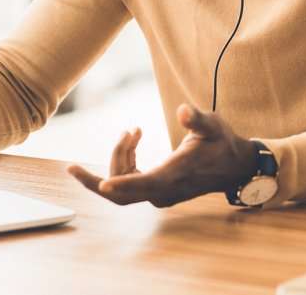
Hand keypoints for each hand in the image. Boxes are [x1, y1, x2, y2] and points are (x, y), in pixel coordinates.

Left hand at [67, 104, 258, 206]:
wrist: (233, 166)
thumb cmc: (222, 142)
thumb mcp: (214, 125)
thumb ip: (197, 119)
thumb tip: (183, 110)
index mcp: (176, 173)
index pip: (144, 183)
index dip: (122, 184)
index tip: (102, 184)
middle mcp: (165, 189)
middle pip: (121, 195)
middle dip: (95, 181)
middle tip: (71, 168)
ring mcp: (159, 194)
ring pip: (122, 186)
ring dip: (118, 158)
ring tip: (132, 132)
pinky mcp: (156, 192)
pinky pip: (129, 183)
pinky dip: (124, 163)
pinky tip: (133, 140)